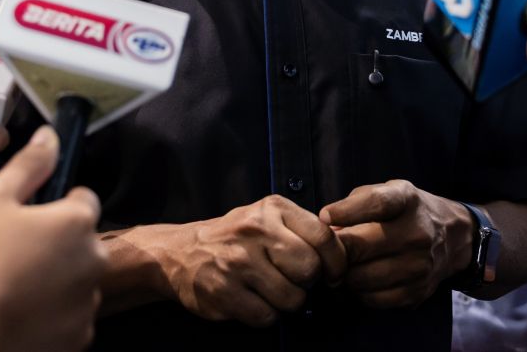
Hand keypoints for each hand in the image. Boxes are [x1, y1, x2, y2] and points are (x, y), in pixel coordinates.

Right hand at [0, 126, 106, 351]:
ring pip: (77, 279)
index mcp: (77, 222)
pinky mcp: (79, 336)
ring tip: (15, 286)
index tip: (29, 219)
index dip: (55, 205)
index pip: (83, 200)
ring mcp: (88, 302)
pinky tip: (21, 313)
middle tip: (15, 254)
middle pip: (81, 242)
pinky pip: (70, 316)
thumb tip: (49, 136)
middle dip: (57, 244)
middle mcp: (94, 260)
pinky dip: (53, 314)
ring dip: (57, 279)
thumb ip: (28, 165)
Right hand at [157, 194, 345, 326]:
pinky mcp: (224, 292)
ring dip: (287, 302)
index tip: (334, 273)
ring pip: (292, 298)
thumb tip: (345, 248)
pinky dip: (266, 315)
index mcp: (272, 209)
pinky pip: (267, 317)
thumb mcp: (267, 217)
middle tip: (294, 279)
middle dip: (308, 282)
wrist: (181, 252)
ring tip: (271, 290)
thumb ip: (302, 228)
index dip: (337, 261)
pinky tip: (254, 300)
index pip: (323, 236)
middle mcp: (255, 231)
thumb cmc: (235, 237)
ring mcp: (237, 262)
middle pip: (310, 269)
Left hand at [319, 180, 470, 308]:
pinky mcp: (417, 292)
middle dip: (335, 251)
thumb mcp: (387, 192)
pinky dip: (357, 293)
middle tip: (324, 252)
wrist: (452, 237)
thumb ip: (354, 204)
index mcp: (406, 200)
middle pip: (360, 247)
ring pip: (361, 278)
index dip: (345, 211)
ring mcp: (419, 265)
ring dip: (343, 275)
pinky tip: (357, 280)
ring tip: (340, 267)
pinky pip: (373, 299)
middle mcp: (417, 233)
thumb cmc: (407, 211)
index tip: (324, 218)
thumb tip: (325, 230)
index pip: (375, 203)